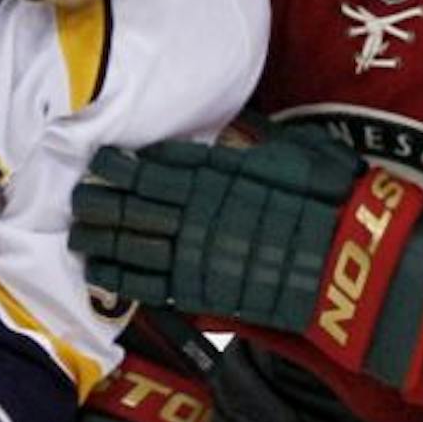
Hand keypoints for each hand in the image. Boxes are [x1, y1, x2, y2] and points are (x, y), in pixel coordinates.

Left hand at [69, 133, 422, 386]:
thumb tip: (237, 130)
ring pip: (132, 241)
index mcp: (219, 171)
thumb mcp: (296, 153)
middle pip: (134, 202)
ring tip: (78, 231)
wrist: (345, 264)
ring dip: (100, 236)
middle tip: (77, 195)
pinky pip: (146, 283)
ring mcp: (194, 252)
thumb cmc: (331, 203)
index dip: (124, 164)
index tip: (101, 159)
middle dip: (101, 199)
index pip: (157, 165)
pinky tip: (97, 270)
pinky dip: (118, 276)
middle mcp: (197, 209)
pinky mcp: (198, 291)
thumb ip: (257, 143)